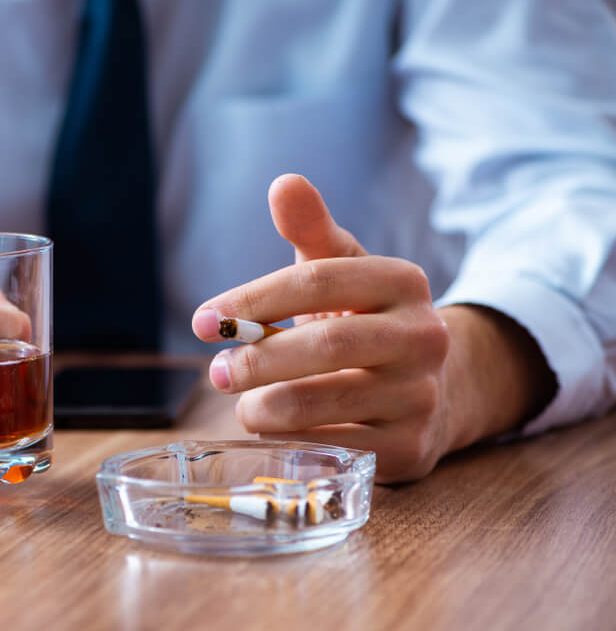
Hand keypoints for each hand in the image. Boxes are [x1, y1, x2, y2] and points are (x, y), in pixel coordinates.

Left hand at [192, 175, 552, 481]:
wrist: (427, 388)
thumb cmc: (363, 320)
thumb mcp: (342, 270)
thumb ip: (311, 230)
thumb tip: (284, 182)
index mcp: (403, 281)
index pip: (316, 281)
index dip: (252, 301)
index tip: (203, 320)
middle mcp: (424, 336)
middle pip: (324, 345)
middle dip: (256, 360)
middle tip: (216, 372)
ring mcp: (421, 395)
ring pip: (321, 403)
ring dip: (263, 407)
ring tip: (243, 405)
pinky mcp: (411, 447)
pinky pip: (332, 447)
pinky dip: (290, 441)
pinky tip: (274, 431)